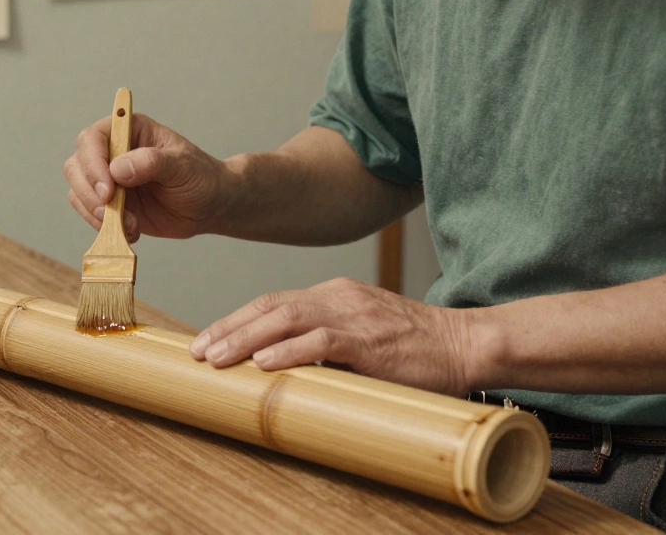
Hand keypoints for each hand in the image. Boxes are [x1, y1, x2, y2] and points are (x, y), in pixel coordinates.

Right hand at [63, 113, 231, 241]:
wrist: (210, 206)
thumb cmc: (201, 177)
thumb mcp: (183, 166)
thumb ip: (152, 162)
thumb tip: (118, 170)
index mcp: (130, 130)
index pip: (93, 138)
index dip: (93, 163)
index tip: (108, 189)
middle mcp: (113, 152)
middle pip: (77, 165)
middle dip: (88, 191)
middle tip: (109, 210)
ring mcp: (108, 179)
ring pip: (78, 191)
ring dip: (96, 212)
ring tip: (129, 224)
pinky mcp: (109, 204)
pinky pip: (89, 213)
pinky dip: (103, 226)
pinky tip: (130, 230)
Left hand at [188, 278, 476, 395]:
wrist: (468, 343)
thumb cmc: (416, 349)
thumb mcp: (363, 338)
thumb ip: (326, 344)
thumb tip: (282, 370)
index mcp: (334, 295)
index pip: (273, 303)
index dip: (236, 320)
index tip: (208, 340)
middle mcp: (338, 298)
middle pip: (269, 307)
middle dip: (229, 329)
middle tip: (197, 351)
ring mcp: (354, 316)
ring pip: (286, 320)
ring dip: (246, 340)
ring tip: (216, 357)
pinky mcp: (371, 340)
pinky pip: (322, 342)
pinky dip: (289, 351)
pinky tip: (263, 362)